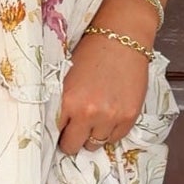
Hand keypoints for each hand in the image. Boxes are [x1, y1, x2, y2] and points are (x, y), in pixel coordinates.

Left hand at [57, 30, 150, 155]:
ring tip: (94, 119)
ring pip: (94, 144)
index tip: (59, 130)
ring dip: (92, 135)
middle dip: (72, 138)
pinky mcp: (129, 117)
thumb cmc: (90, 53)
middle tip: (75, 128)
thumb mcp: (66, 77)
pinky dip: (111, 131)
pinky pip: (115, 138)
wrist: (122, 37)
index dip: (56, 132)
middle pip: (73, 145)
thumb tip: (58, 127)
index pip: (54, 133)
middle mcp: (88, 113)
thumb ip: (62, 103)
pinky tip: (109, 115)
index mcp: (68, 101)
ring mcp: (110, 117)